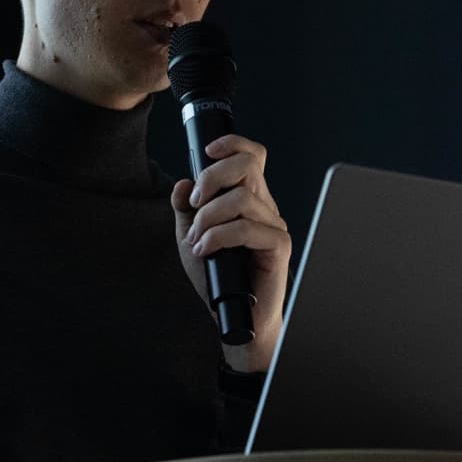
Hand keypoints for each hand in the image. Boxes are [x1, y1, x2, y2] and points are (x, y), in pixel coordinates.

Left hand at [170, 134, 291, 372]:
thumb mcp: (191, 238)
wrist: (236, 317)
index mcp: (248, 198)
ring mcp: (273, 225)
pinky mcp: (278, 245)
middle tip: (195, 202)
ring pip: (241, 199)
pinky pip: (247, 228)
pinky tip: (206, 250)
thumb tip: (182, 185)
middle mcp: (264, 206)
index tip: (207, 151)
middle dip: (213, 177)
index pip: (251, 156)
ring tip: (197, 240)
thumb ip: (185, 210)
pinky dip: (219, 236)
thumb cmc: (219, 277)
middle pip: (247, 165)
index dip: (232, 144)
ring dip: (208, 218)